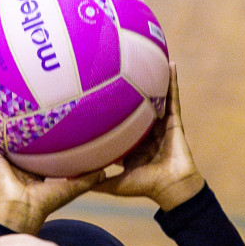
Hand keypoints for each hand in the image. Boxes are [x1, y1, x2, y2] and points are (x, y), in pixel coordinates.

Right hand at [0, 119, 103, 231]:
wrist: (25, 214)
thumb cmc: (45, 205)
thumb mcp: (69, 187)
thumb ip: (86, 178)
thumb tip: (107, 169)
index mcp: (29, 168)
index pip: (29, 148)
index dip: (29, 137)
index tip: (29, 121)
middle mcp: (12, 163)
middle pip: (5, 141)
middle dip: (0, 127)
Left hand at [93, 64, 204, 210]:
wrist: (170, 188)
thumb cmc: (145, 187)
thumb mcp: (114, 184)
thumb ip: (94, 180)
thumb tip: (69, 180)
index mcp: (134, 144)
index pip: (121, 124)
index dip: (111, 112)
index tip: (96, 98)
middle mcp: (147, 131)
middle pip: (136, 106)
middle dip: (129, 89)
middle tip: (116, 69)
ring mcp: (161, 124)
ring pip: (155, 97)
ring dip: (152, 78)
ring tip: (145, 57)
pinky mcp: (175, 120)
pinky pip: (173, 97)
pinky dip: (173, 81)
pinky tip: (170, 64)